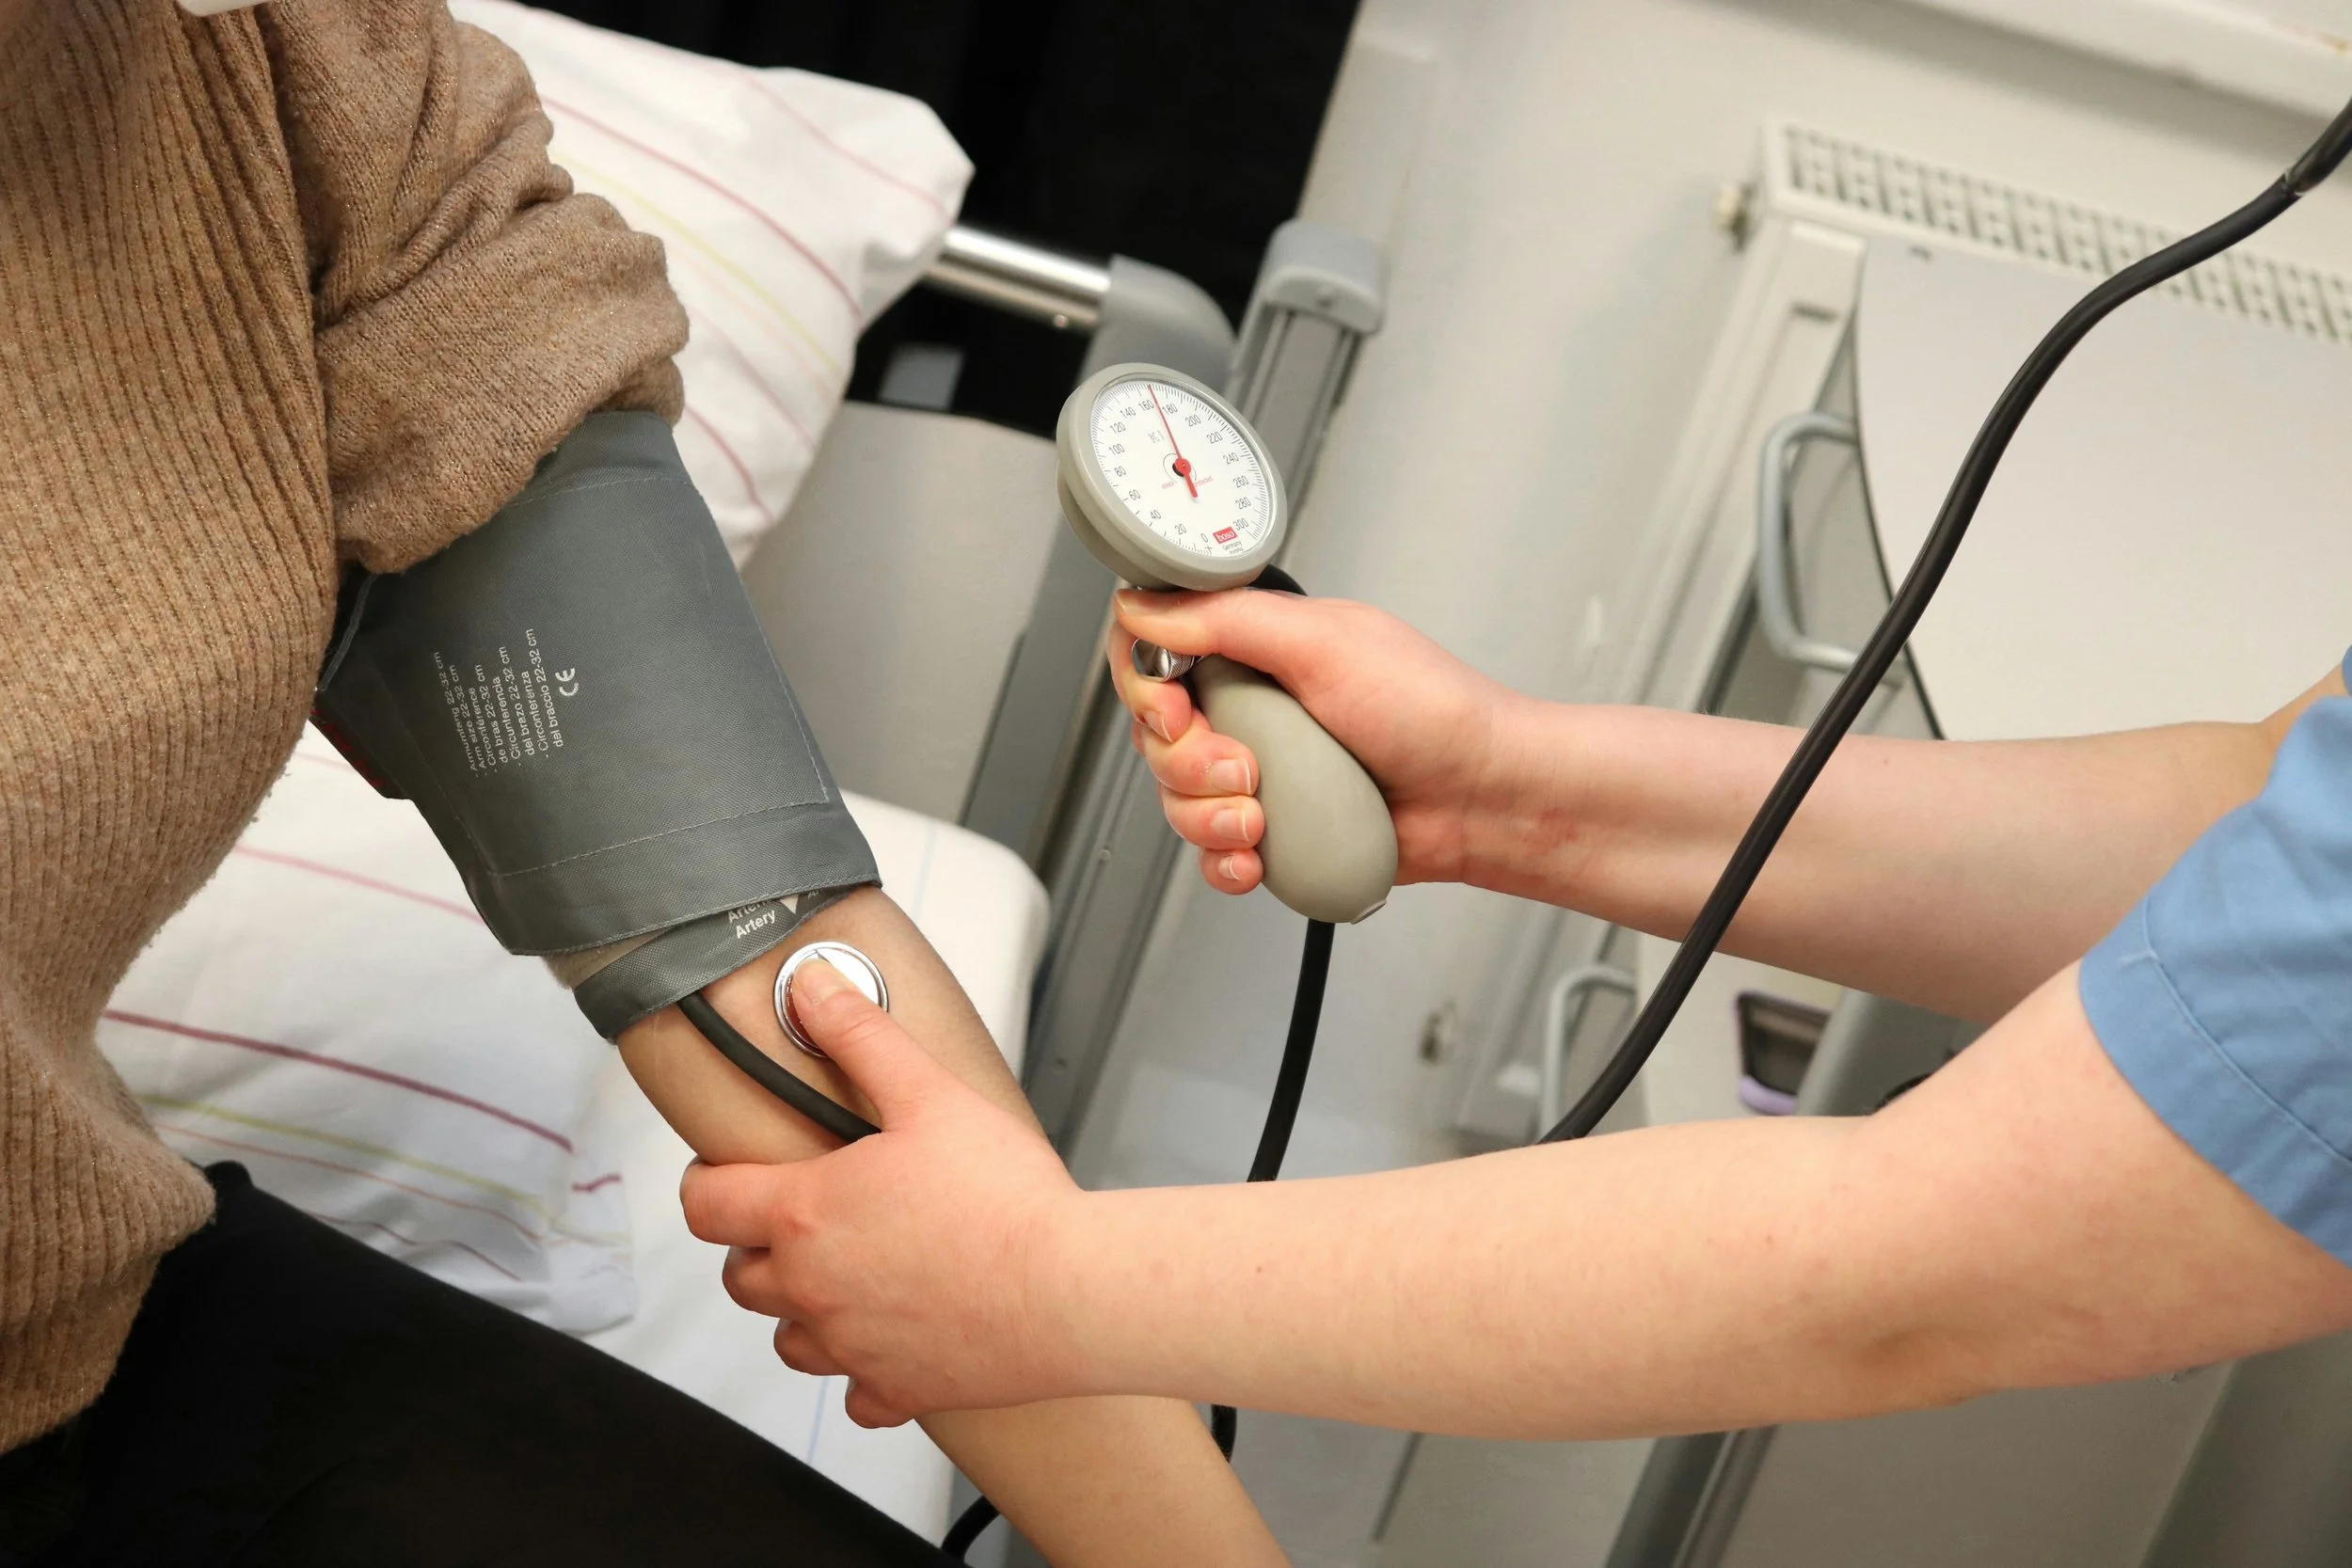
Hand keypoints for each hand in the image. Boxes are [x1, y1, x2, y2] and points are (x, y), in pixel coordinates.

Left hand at [679, 960, 1087, 1426]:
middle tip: (802, 1217)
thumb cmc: (1005, 1197)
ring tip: (846, 1276)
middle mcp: (812, 1289)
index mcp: (805, 1213)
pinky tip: (893, 1340)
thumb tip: (810, 988)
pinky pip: (855, 1395)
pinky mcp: (897, 1390)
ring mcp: (851, 1348)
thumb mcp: (929, 1093)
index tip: (727, 1173)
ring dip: (802, 1310)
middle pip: (740, 1277)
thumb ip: (861, 1036)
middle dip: (757, 1246)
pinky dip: (863, 1373)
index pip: (705, 1206)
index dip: (707, 1183)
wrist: (1071, 1290)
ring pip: (788, 1340)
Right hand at [1108, 589, 1524, 893]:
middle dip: (1187, 763)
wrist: (1483, 800)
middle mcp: (1253, 706)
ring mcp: (1262, 771)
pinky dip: (1226, 861)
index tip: (1176, 710)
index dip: (1147, 686)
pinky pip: (1212, 852)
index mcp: (1258, 647)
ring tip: (1264, 816)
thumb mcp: (1325, 643)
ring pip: (1177, 799)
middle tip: (1244, 767)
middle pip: (1157, 736)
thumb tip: (1144, 606)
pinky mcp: (1275, 828)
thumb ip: (1228, 620)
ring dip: (1208, 817)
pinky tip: (1259, 856)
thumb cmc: (1434, 713)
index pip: (1157, 652)